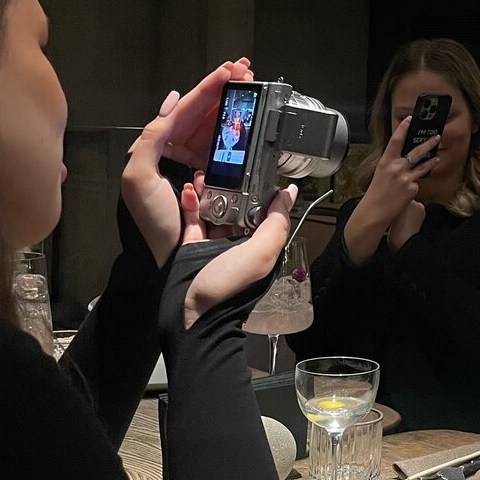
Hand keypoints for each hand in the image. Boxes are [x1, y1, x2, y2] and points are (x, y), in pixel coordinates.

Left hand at [121, 60, 251, 266]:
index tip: (229, 71)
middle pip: (202, 114)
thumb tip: (170, 102)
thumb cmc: (154, 221)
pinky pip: (224, 151)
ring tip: (249, 88)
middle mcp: (175, 152)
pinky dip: (234, 133)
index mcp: (156, 148)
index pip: (183, 109)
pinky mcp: (213, 180)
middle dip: (223, 90)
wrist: (172, 258)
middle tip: (246, 71)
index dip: (207, 88)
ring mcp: (195, 165)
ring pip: (214, 127)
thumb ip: (150, 138)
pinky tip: (246, 119)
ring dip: (231, 106)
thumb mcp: (138, 177)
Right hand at [177, 179, 296, 328]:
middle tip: (228, 167)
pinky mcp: (192, 244)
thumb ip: (276, 223)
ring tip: (207, 173)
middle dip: (234, 187)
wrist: (190, 312)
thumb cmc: (229, 286)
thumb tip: (289, 193)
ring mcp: (215, 244)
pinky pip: (193, 218)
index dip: (264, 192)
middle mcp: (239, 244)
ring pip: (216, 209)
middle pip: (240, 208)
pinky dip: (191, 203)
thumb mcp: (262, 253)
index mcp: (261, 247)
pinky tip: (191, 189)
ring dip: (212, 190)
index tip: (258, 169)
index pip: (266, 213)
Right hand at [343, 116, 438, 262]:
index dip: (403, 128)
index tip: (409, 119)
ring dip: (431, 162)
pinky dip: (414, 186)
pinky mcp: (413, 189)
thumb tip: (402, 161)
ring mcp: (406, 178)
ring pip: (423, 167)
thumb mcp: (380, 174)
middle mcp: (397, 167)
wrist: (375, 211)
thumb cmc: (375, 194)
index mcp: (386, 161)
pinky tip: (407, 192)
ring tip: (437, 158)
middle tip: (436, 137)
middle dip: (428, 143)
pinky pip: (417, 184)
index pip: (396, 140)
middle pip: (416, 151)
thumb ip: (391, 165)